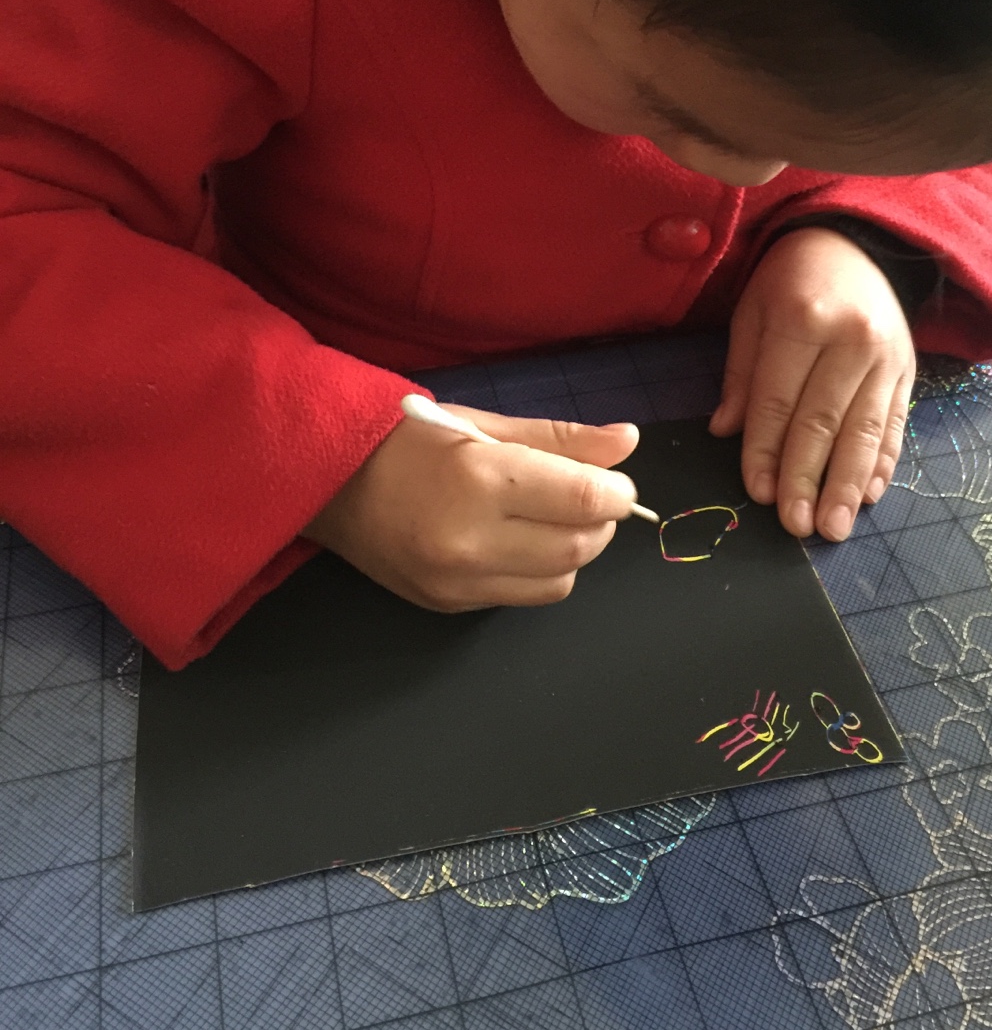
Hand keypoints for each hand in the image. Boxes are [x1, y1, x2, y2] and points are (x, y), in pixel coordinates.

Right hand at [301, 408, 640, 609]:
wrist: (327, 484)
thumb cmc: (404, 440)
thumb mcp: (482, 424)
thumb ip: (560, 438)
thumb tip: (626, 441)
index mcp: (480, 480)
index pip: (584, 500)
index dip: (617, 493)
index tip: (616, 483)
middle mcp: (470, 539)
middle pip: (578, 548)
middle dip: (600, 523)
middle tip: (587, 498)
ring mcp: (457, 581)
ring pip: (559, 582)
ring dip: (573, 552)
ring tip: (549, 520)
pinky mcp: (449, 605)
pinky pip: (522, 597)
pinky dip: (538, 572)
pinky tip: (516, 542)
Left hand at [710, 227, 916, 541]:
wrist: (856, 243)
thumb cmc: (791, 279)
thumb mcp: (753, 311)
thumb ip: (742, 373)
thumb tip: (725, 431)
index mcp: (804, 319)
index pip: (780, 400)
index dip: (767, 451)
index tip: (760, 493)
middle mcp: (852, 340)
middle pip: (824, 422)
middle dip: (808, 479)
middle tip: (796, 526)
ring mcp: (887, 357)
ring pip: (865, 432)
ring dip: (848, 486)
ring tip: (834, 527)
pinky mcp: (909, 371)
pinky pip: (896, 425)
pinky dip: (883, 464)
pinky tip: (871, 496)